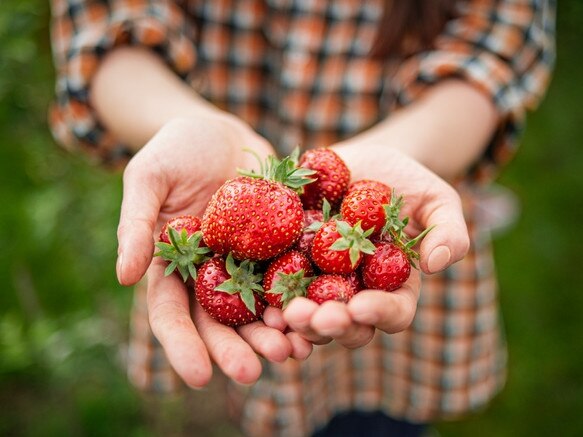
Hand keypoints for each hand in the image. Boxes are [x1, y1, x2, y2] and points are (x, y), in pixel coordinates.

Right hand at [116, 115, 311, 387]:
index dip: (183, 346)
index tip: (199, 377)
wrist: (221, 131)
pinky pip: (292, 274)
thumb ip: (135, 224)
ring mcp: (247, 261)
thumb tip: (122, 277)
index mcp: (174, 266)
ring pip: (260, 307)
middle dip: (236, 348)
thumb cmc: (175, 149)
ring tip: (295, 351)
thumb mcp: (148, 178)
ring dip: (275, 332)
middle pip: (220, 321)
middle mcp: (211, 273)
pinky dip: (304, 296)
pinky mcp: (279, 244)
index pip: (172, 313)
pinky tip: (322, 313)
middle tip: (255, 372)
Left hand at [280, 146, 469, 347]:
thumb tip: (435, 265)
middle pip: (345, 326)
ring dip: (297, 322)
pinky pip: (276, 288)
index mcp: (392, 286)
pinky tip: (261, 299)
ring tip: (285, 313)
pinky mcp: (288, 266)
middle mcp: (354, 294)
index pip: (392, 313)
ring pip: (309, 316)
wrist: (358, 162)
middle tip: (316, 317)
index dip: (379, 314)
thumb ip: (447, 231)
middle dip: (331, 326)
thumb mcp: (436, 198)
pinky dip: (269, 299)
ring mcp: (319, 283)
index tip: (361, 307)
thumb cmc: (404, 181)